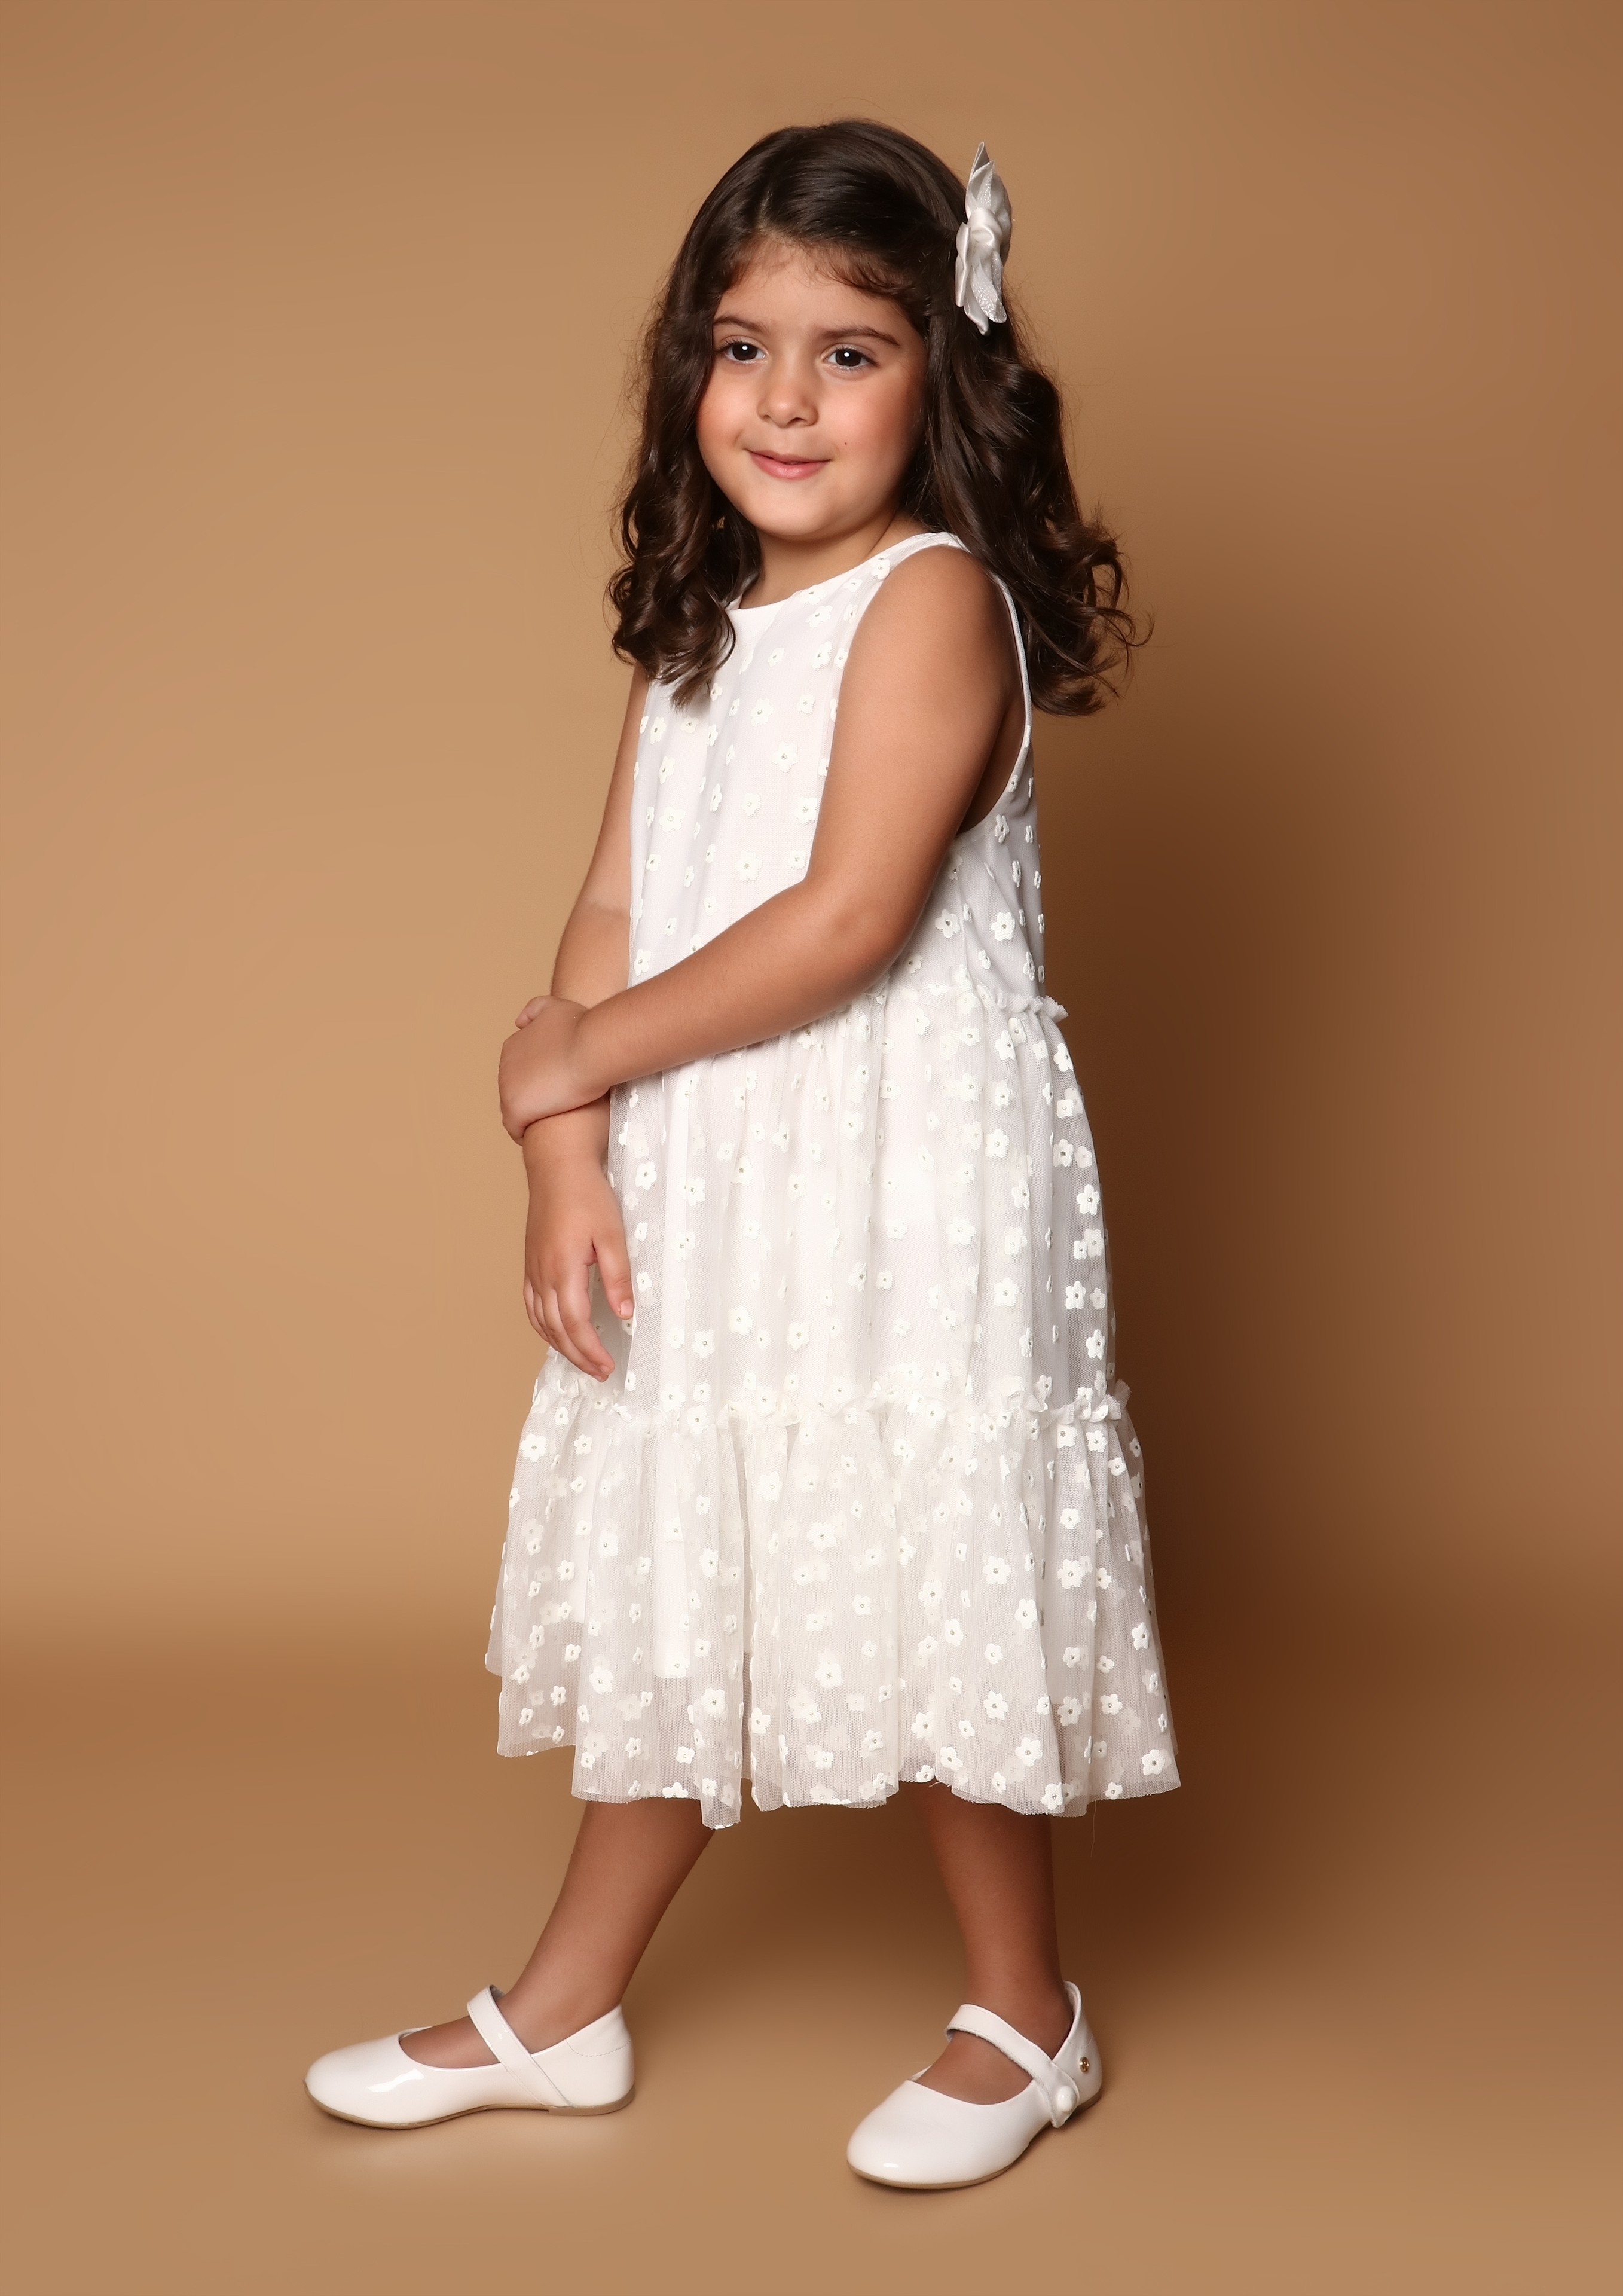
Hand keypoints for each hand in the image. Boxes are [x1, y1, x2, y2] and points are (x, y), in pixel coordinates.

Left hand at [499, 994, 595, 1138]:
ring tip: (553, 1124)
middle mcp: (504, 1067)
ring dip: (531, 1117)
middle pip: (516, 1091)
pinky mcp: (516, 1109)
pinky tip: (545, 1134)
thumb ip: (535, 1010)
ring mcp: (507, 1089)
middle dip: (534, 1099)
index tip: (558, 1088)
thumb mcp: (555, 1006)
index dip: (538, 1081)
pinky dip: (526, 1133)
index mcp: (512, 1046)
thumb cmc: (581, 1028)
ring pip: (515, 1111)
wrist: (592, 1048)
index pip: (519, 1072)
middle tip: (559, 1108)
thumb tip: (519, 1024)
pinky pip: (515, 1128)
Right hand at [521, 1109, 632, 1380]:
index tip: (608, 1367)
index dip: (590, 1350)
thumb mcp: (612, 1234)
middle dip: (578, 1355)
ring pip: (540, 1321)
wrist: (557, 1166)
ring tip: (581, 1360)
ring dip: (560, 1346)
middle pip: (556, 1329)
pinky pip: (530, 1306)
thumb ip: (618, 1276)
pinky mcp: (530, 1263)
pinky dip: (542, 1327)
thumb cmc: (587, 1195)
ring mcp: (532, 1269)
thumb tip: (626, 1314)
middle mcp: (542, 1274)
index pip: (575, 1323)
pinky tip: (554, 1333)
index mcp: (563, 1269)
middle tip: (599, 1372)